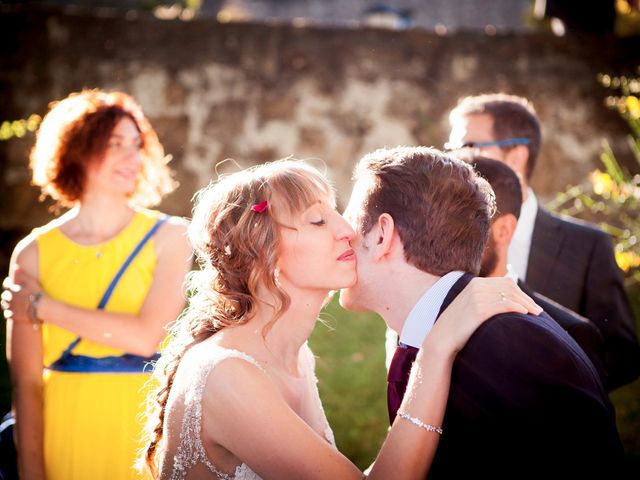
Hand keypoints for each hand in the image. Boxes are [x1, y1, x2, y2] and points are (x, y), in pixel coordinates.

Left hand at [1, 269, 41, 323]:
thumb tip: (15, 267)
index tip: (13, 285)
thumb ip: (22, 274)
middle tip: (15, 295)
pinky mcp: (14, 316)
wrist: (41, 308)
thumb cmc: (38, 294)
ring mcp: (11, 307)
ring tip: (14, 304)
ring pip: (5, 305)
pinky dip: (10, 312)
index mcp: (13, 289)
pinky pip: (8, 314)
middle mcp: (9, 298)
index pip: (7, 284)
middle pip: (5, 295)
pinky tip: (14, 312)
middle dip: (8, 295)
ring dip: (8, 303)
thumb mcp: (32, 281)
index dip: (10, 284)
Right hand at [426, 277, 541, 354]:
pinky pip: (503, 305)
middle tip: (538, 311)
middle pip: (510, 287)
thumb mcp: (470, 306)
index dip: (521, 293)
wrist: (442, 338)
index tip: (531, 304)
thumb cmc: (458, 326)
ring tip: (536, 314)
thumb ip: (484, 299)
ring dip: (526, 304)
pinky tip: (525, 314)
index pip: (506, 282)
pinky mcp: (478, 309)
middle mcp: (476, 286)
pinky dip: (517, 308)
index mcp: (475, 283)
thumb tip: (505, 301)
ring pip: (509, 296)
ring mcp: (477, 297)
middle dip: (527, 298)